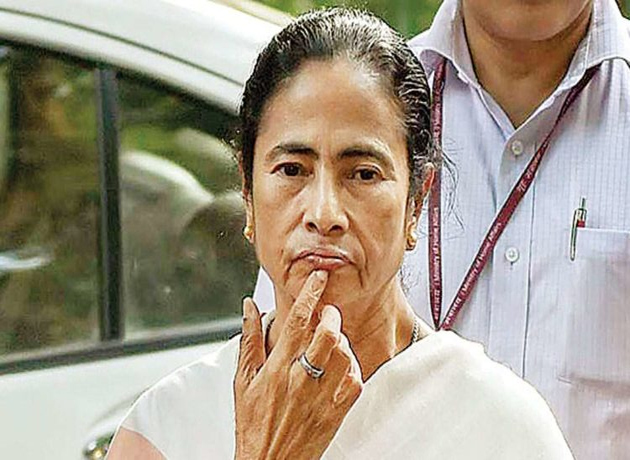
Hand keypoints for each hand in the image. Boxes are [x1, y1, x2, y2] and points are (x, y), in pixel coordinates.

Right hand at [234, 270, 362, 459]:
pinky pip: (356, 381)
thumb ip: (249, 340)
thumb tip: (249, 306)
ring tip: (332, 340)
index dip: (310, 294)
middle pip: (327, 334)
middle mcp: (301, 380)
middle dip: (331, 315)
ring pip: (344, 355)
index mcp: (277, 369)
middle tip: (328, 312)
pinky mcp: (337, 412)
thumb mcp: (243, 380)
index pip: (296, 321)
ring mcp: (322, 397)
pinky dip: (353, 368)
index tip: (319, 277)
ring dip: (341, 340)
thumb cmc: (253, 423)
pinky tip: (341, 366)